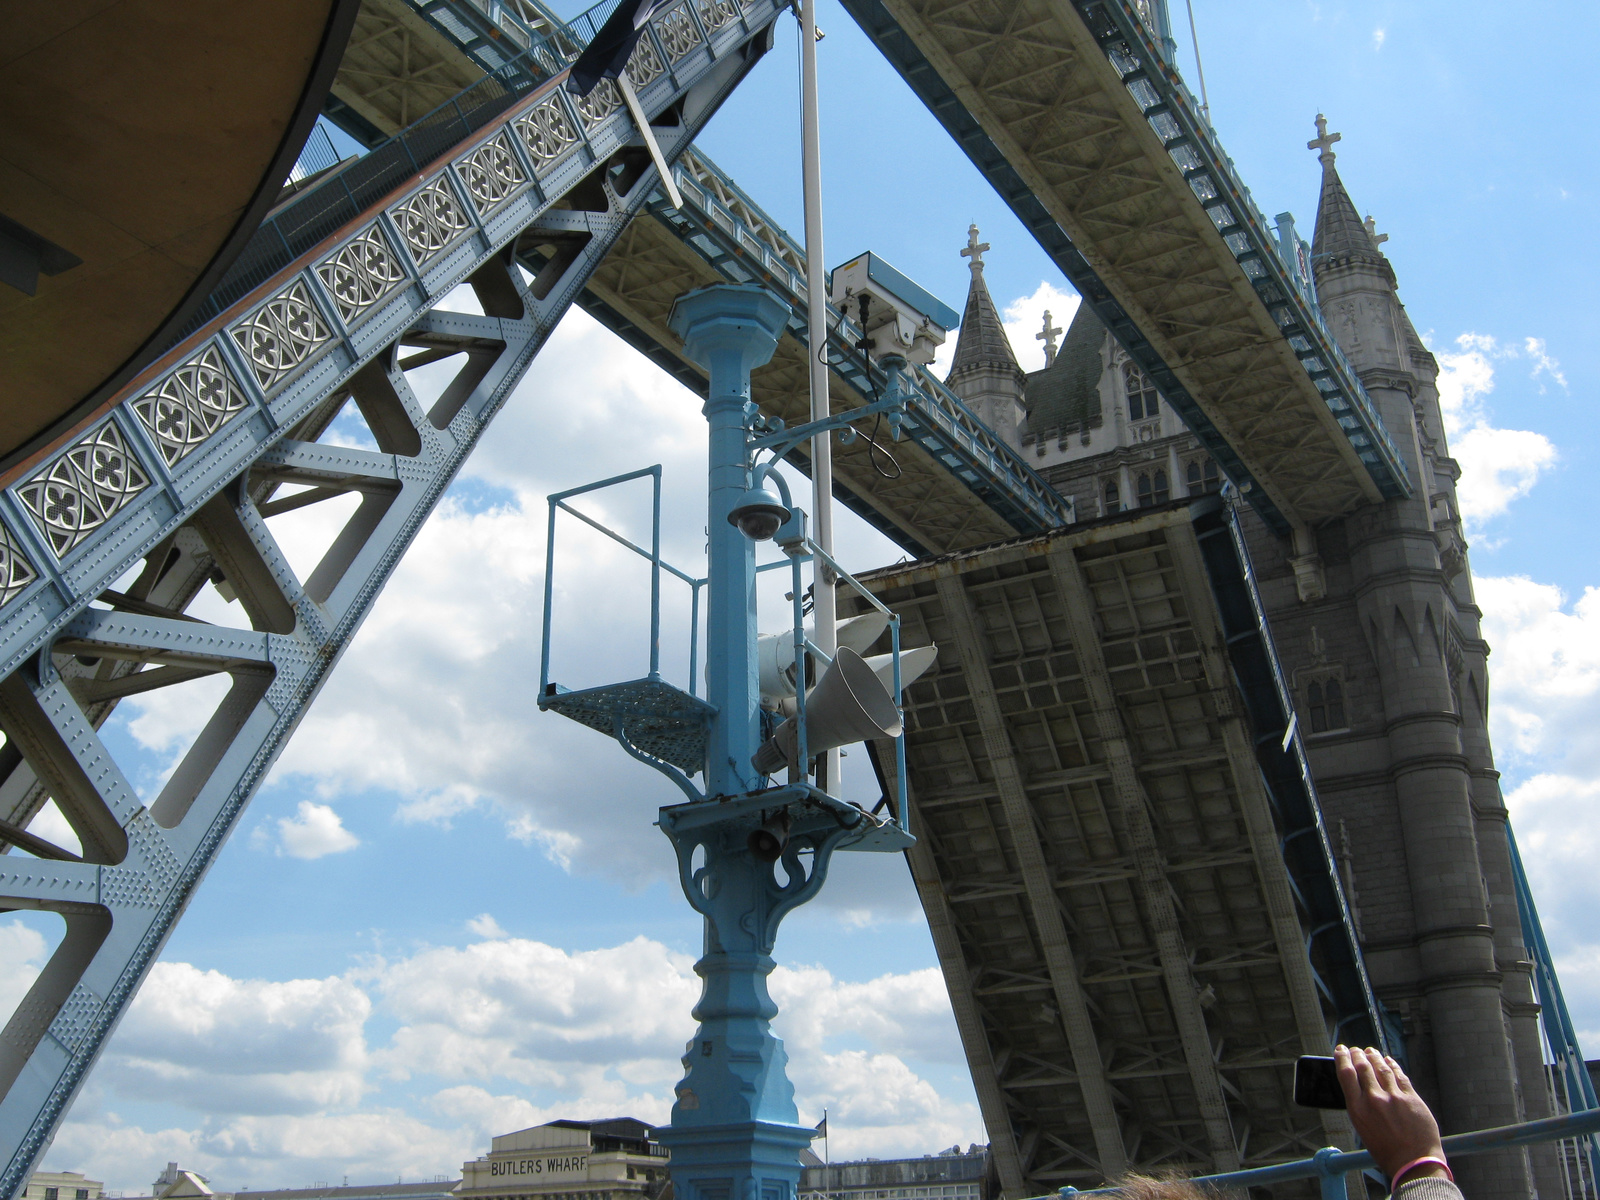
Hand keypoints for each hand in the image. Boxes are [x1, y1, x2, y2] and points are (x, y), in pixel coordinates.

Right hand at [1335, 1045, 1447, 1182]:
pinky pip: (1400, 1076)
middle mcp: (1374, 1099)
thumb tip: (1360, 1087)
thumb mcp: (1363, 1128)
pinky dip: (1393, 1065)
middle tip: (1355, 1049)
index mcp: (1358, 1109)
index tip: (1340, 1050)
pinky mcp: (1412, 1098)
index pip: (1346, 1074)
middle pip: (1363, 1067)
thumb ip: (1360, 1106)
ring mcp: (1394, 1097)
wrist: (1414, 1162)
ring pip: (1381, 1067)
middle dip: (1357, 1054)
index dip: (1342, 1058)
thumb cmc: (1386, 1151)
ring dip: (1374, 1056)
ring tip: (1371, 1051)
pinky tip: (1389, 1060)